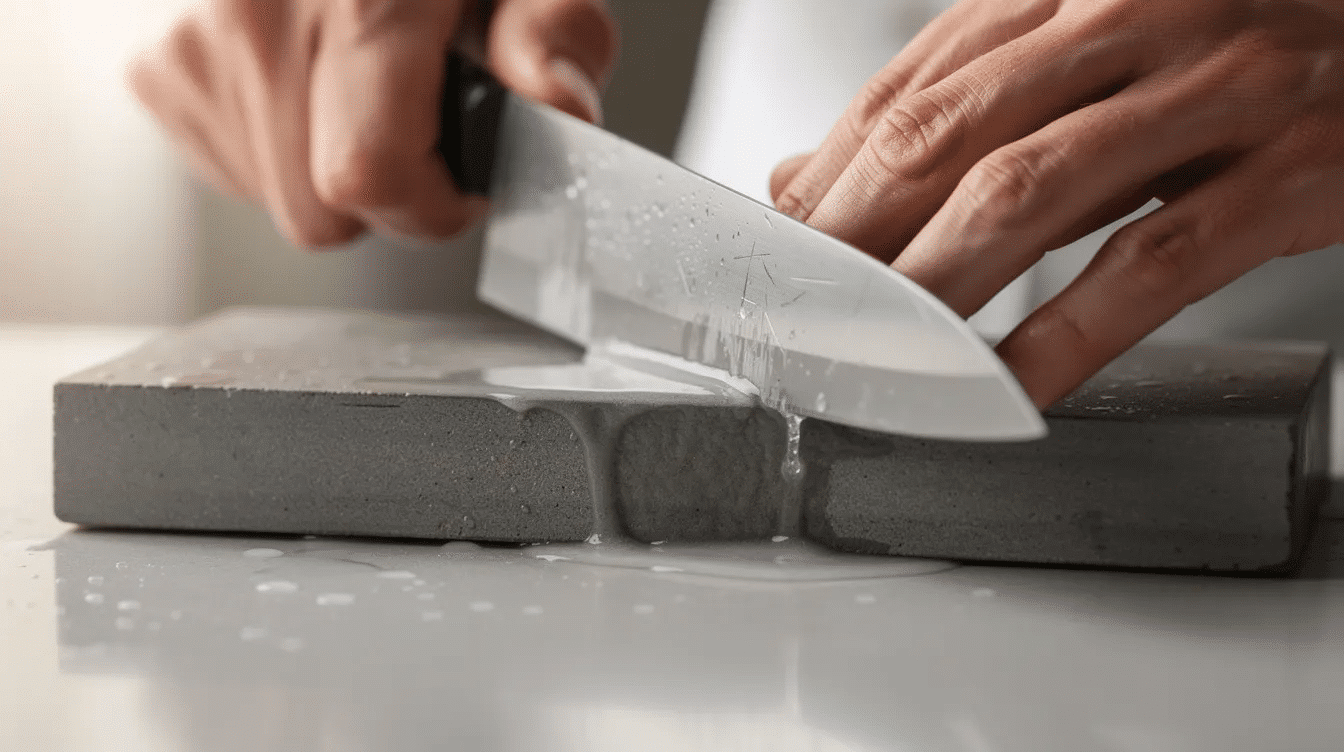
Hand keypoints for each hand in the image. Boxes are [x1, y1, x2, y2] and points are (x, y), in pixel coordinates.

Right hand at [130, 0, 616, 246]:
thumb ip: (553, 32)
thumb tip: (561, 101)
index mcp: (359, 0)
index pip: (370, 174)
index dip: (433, 204)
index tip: (464, 180)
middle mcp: (258, 18)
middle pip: (323, 211)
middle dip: (391, 193)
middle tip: (420, 119)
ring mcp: (200, 45)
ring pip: (282, 203)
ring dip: (336, 172)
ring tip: (364, 90)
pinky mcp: (162, 68)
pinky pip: (239, 173)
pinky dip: (287, 153)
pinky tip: (314, 88)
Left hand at [770, 0, 1343, 406]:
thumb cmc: (1239, 33)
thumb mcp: (1089, 46)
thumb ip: (954, 104)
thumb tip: (804, 174)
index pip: (910, 86)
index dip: (828, 176)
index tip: (781, 248)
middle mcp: (1129, 14)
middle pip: (946, 132)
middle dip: (855, 234)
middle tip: (806, 311)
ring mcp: (1212, 87)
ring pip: (1028, 191)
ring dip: (933, 285)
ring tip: (878, 353)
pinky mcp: (1284, 171)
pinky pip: (1152, 262)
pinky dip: (1066, 333)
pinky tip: (1009, 385)